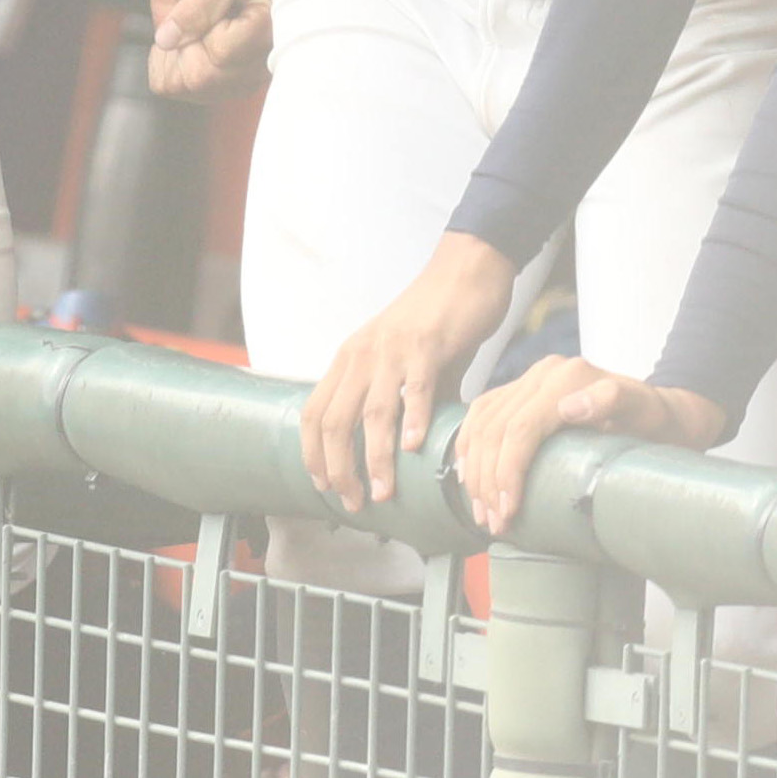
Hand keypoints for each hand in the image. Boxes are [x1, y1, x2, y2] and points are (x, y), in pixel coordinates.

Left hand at [301, 231, 517, 509]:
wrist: (463, 276)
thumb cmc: (436, 328)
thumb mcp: (406, 369)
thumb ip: (402, 405)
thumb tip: (406, 451)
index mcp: (349, 361)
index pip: (313, 412)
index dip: (313, 453)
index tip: (324, 486)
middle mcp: (360, 355)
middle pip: (333, 419)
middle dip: (339, 467)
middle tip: (354, 501)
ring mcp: (391, 350)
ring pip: (371, 411)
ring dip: (374, 456)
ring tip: (383, 491)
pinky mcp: (425, 345)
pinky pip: (414, 387)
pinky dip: (412, 418)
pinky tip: (415, 448)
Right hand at [447, 353, 728, 538]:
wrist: (667, 411)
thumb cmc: (659, 422)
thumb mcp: (646, 412)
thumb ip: (612, 401)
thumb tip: (568, 408)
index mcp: (566, 377)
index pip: (519, 427)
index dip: (507, 471)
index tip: (508, 510)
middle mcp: (542, 373)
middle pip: (495, 428)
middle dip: (487, 479)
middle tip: (493, 521)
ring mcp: (530, 379)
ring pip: (482, 422)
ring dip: (474, 469)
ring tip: (480, 508)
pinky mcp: (522, 390)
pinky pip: (482, 413)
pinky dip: (469, 444)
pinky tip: (466, 470)